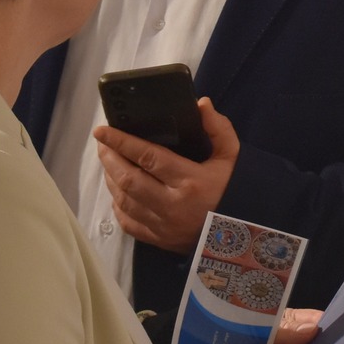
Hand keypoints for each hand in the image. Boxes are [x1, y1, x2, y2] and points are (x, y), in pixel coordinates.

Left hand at [95, 98, 240, 253]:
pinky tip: (117, 192)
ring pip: (124, 200)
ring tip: (108, 162)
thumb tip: (201, 104)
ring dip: (111, 179)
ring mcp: (163, 225)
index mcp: (190, 180)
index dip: (122, 142)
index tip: (103, 131)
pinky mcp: (159, 239)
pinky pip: (129, 223)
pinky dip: (118, 205)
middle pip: (129, 179)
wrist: (241, 237)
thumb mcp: (233, 157)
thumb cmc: (234, 191)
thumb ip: (218, 128)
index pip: (148, 157)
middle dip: (110, 159)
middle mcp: (172, 204)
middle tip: (102, 144)